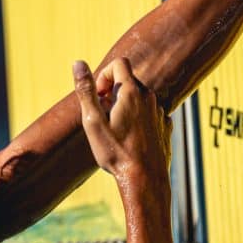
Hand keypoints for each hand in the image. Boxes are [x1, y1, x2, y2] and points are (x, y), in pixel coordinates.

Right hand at [73, 58, 171, 181]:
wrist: (144, 179)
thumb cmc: (116, 152)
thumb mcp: (93, 121)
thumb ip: (86, 90)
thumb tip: (78, 63)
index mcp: (131, 92)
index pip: (119, 64)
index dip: (104, 76)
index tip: (98, 97)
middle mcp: (149, 97)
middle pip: (128, 81)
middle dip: (112, 93)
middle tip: (102, 117)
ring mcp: (160, 112)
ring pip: (139, 98)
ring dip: (125, 107)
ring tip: (116, 131)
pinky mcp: (165, 126)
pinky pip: (150, 114)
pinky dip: (138, 119)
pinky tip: (131, 139)